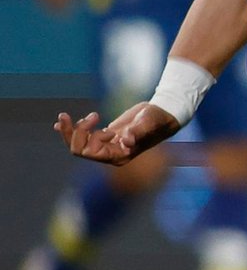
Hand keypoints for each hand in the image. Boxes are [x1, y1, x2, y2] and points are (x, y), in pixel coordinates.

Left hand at [55, 102, 179, 164]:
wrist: (163, 114)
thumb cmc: (157, 119)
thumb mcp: (148, 123)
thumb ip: (137, 132)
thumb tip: (126, 140)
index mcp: (119, 156)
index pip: (91, 153)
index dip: (87, 137)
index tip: (99, 121)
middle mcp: (111, 154)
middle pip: (79, 150)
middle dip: (74, 133)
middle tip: (80, 115)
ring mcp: (107, 146)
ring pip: (77, 145)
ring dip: (69, 131)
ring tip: (64, 116)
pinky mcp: (105, 137)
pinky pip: (82, 138)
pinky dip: (70, 130)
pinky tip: (60, 123)